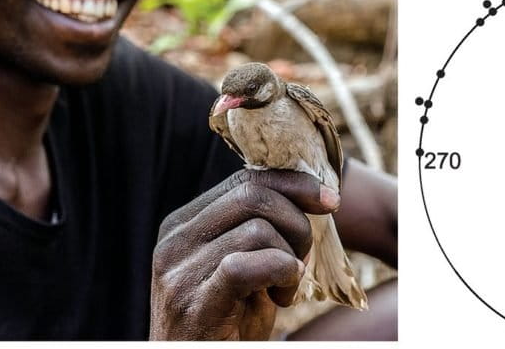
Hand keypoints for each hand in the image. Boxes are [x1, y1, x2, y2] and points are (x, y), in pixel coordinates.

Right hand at [149, 168, 340, 339]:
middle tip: (302, 260)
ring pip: (257, 230)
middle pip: (253, 196)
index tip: (330, 200)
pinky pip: (245, 266)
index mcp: (183, 224)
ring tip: (283, 292)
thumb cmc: (228, 323)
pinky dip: (279, 272)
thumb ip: (260, 229)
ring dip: (289, 259)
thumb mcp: (245, 267)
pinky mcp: (191, 303)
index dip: (294, 185)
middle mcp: (174, 241)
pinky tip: (282, 294)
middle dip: (296, 223)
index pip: (245, 181)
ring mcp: (177, 272)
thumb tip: (313, 193)